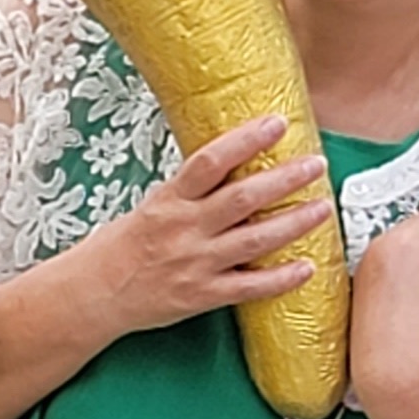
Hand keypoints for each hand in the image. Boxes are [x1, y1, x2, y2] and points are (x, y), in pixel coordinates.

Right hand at [69, 116, 332, 338]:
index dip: (245, 140)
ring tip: (323, 207)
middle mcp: (184, 228)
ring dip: (294, 222)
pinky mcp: (202, 295)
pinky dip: (281, 278)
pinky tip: (306, 268)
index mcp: (169, 200)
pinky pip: (249, 287)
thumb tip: (233, 165)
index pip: (210, 161)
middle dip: (284, 178)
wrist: (95, 293)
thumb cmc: (122, 247)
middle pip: (242, 197)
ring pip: (254, 239)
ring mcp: (195, 263)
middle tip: (315, 163)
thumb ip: (190, 192)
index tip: (276, 123)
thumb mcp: (152, 206)